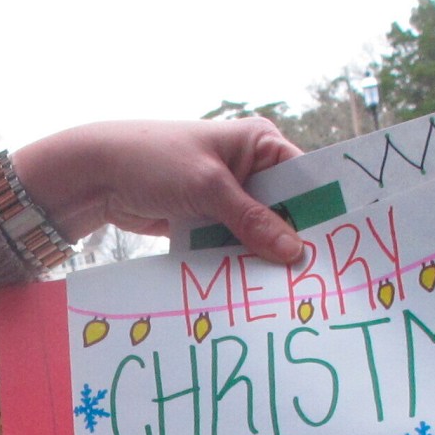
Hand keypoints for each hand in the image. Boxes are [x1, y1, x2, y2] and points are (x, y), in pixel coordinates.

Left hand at [11, 120, 307, 265]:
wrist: (96, 175)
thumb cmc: (154, 161)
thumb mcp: (208, 188)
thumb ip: (252, 221)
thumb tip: (294, 252)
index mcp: (260, 144)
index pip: (304, 179)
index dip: (320, 213)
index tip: (337, 249)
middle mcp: (251, 167)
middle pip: (285, 211)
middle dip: (291, 242)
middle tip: (312, 280)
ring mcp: (229, 195)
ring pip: (259, 232)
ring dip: (263, 257)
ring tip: (285, 291)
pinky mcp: (209, 218)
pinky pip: (233, 243)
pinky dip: (238, 261)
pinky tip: (251, 287)